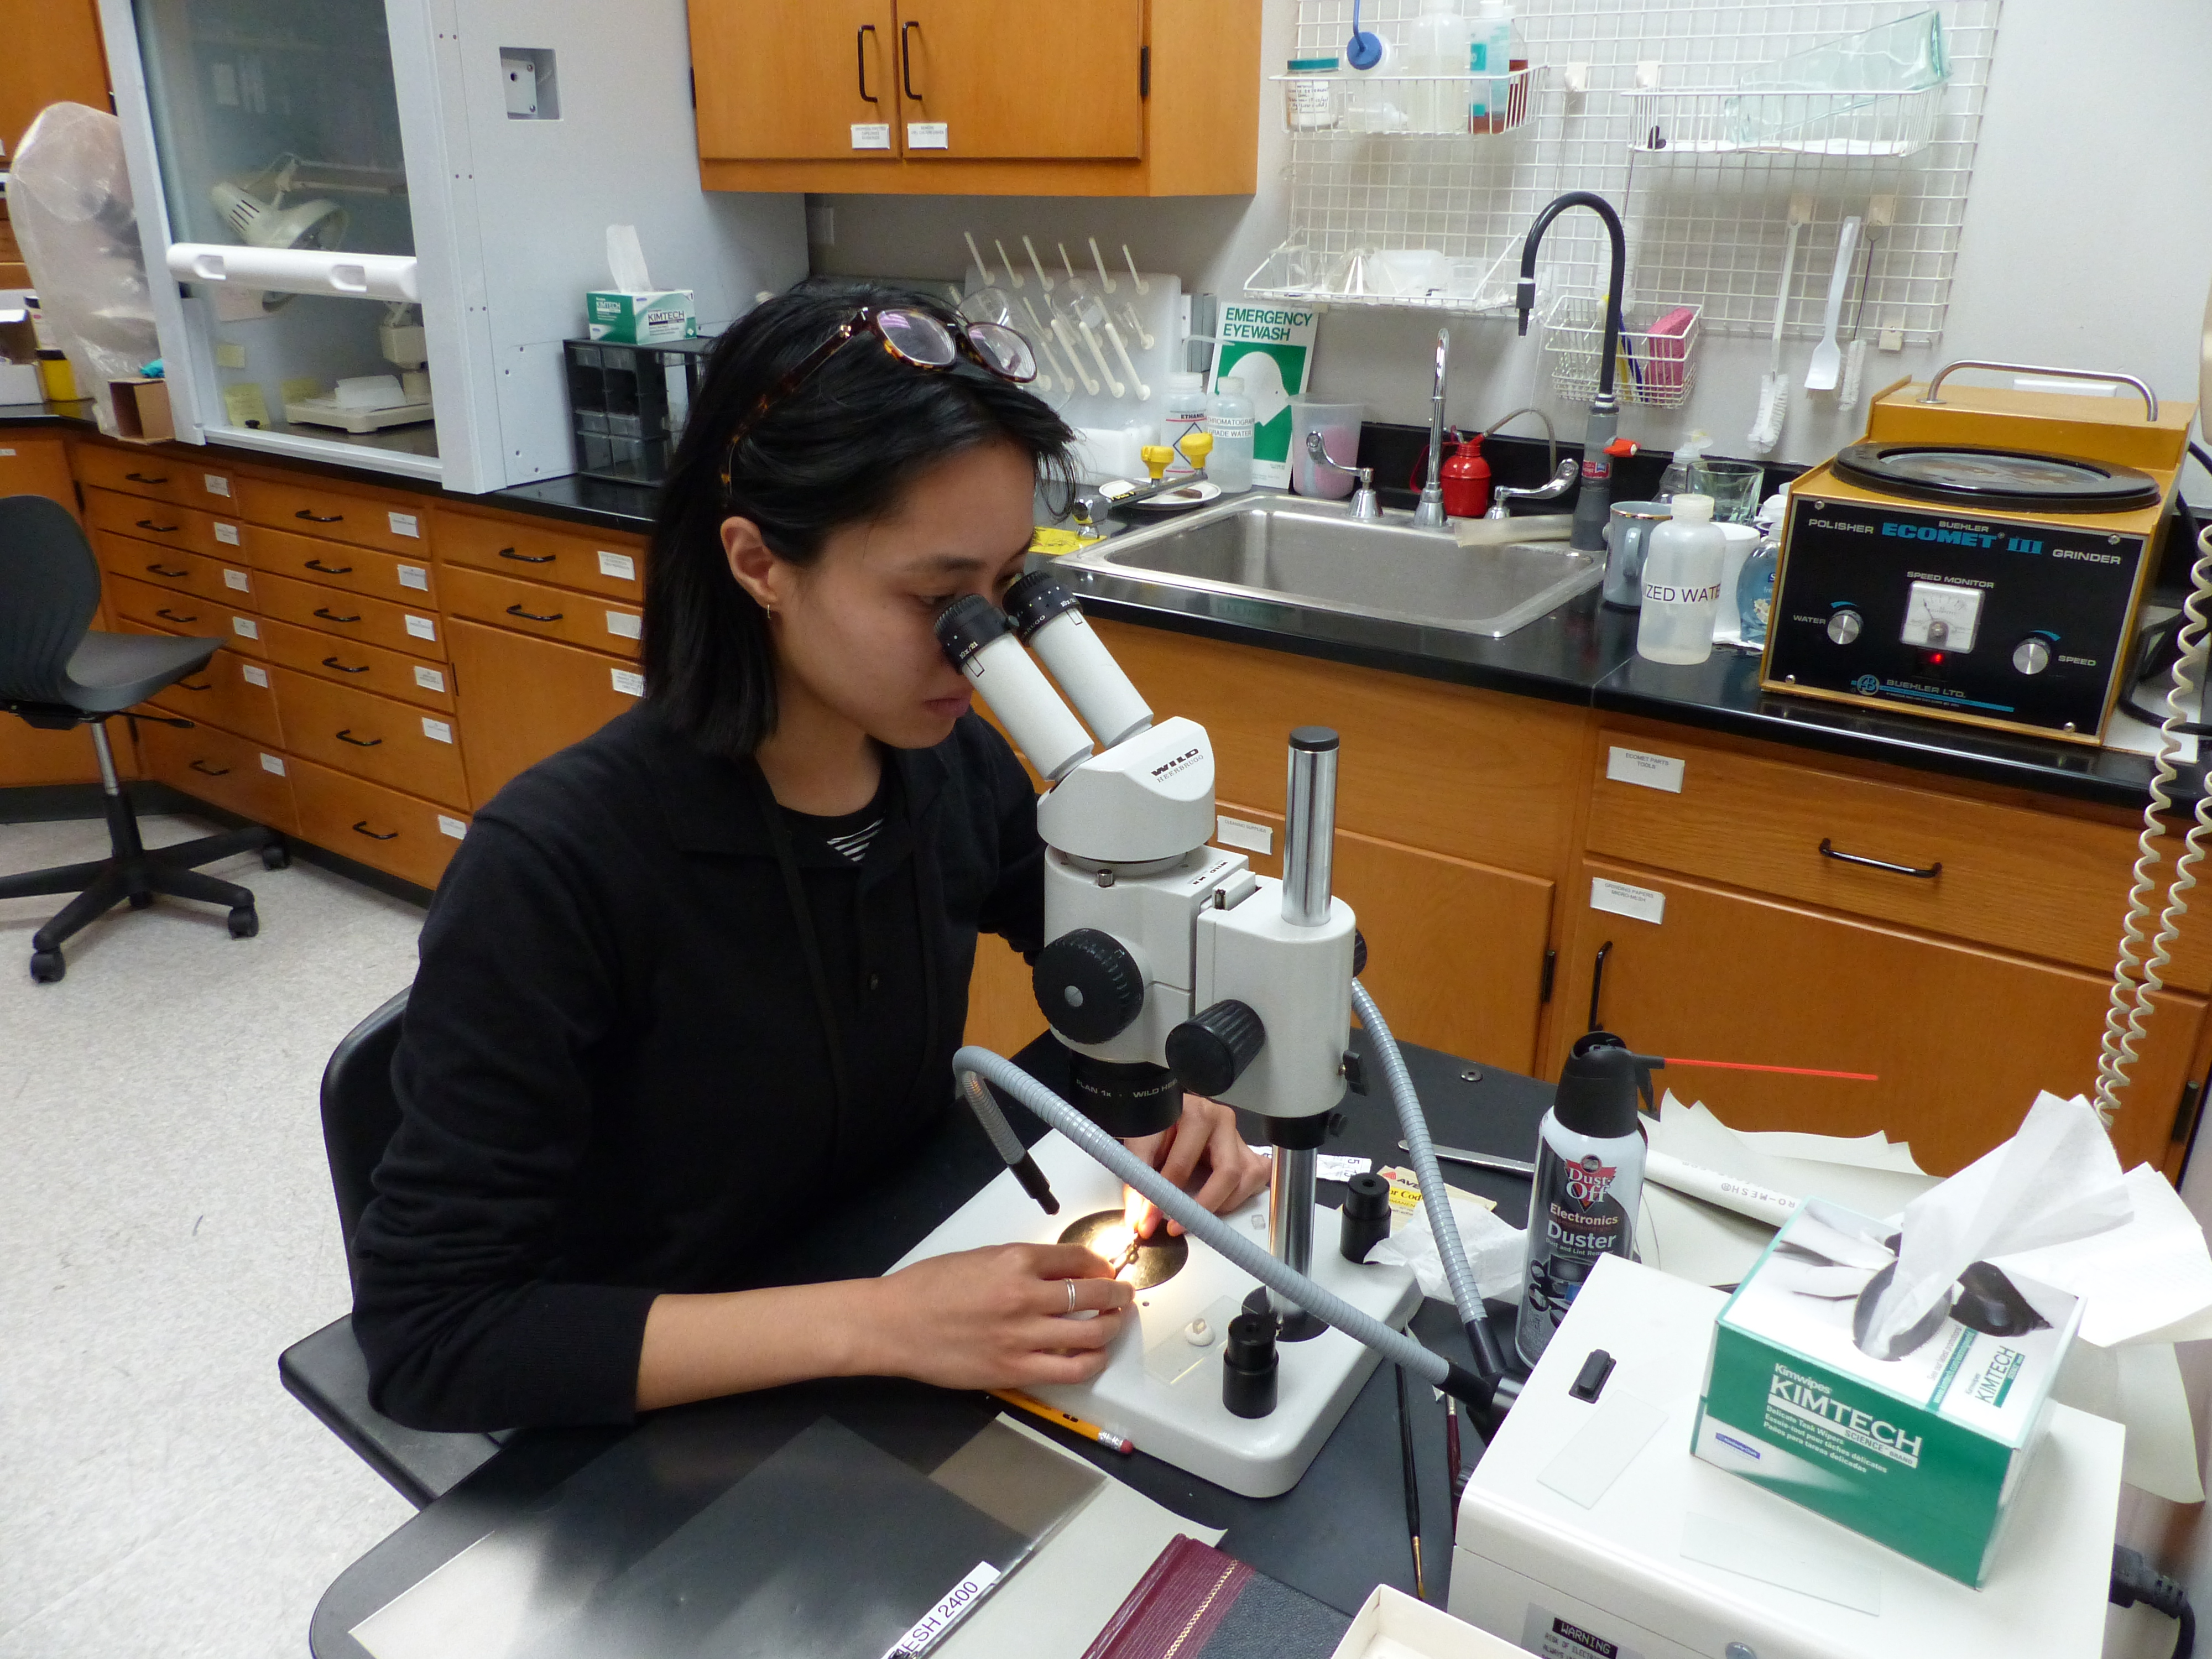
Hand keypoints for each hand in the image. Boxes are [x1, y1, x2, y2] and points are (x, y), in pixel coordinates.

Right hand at [860, 1243, 1133, 1389]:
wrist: (894, 1324)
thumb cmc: (927, 1288)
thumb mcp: (979, 1258)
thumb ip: (1020, 1264)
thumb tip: (1059, 1272)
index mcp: (1015, 1259)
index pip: (1077, 1258)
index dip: (1099, 1264)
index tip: (1104, 1270)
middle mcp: (1025, 1295)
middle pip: (1093, 1294)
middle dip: (1117, 1294)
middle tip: (1123, 1295)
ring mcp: (1022, 1336)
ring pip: (1091, 1333)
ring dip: (1111, 1328)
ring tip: (1115, 1324)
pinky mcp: (1015, 1371)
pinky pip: (1069, 1370)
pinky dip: (1091, 1362)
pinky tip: (1094, 1357)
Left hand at [1123, 1093, 1274, 1237]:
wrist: (1169, 1114)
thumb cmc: (1158, 1125)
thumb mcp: (1141, 1144)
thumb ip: (1138, 1178)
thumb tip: (1138, 1217)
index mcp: (1195, 1112)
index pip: (1183, 1162)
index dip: (1164, 1195)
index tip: (1149, 1219)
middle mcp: (1222, 1121)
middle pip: (1228, 1171)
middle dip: (1204, 1205)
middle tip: (1179, 1225)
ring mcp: (1238, 1137)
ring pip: (1248, 1178)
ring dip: (1225, 1203)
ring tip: (1199, 1213)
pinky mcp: (1247, 1152)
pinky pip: (1258, 1177)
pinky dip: (1243, 1194)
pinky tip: (1223, 1199)